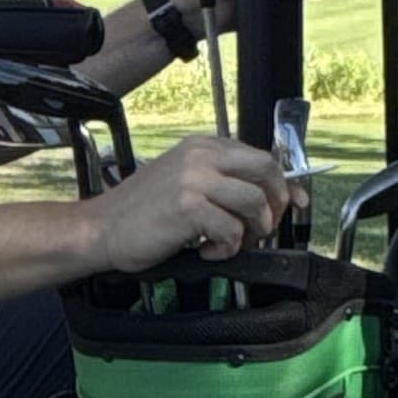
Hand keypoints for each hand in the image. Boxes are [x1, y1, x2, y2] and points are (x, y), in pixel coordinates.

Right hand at [90, 133, 287, 273]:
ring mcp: (194, 180)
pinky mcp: (187, 207)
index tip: (296, 204)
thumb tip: (269, 196)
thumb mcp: (183, 182)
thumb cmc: (141, 213)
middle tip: (263, 229)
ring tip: (231, 244)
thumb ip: (221, 182)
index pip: (261, 157)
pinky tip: (207, 251)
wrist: (101, 229)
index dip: (285, 183)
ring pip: (254, 202)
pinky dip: (226, 249)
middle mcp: (201, 156)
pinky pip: (231, 230)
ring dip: (252, 232)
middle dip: (276, 205)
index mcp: (203, 146)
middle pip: (266, 172)